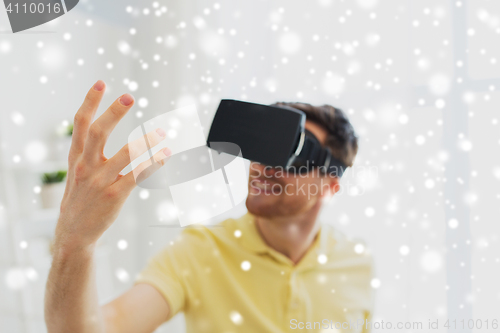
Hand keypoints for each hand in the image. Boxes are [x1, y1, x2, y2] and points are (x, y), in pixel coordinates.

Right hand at [54, 80, 170, 251]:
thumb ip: (87, 151)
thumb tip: (100, 128)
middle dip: (113, 112)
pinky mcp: (115, 194)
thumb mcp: (76, 172)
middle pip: (98, 132)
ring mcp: (100, 180)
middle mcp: (86, 165)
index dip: (90, 102)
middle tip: (129, 96)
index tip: (102, 83)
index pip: (80, 124)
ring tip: (161, 132)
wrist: (74, 232)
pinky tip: (165, 156)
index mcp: (76, 157)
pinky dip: (153, 163)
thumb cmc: (79, 198)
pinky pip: (137, 174)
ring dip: (145, 141)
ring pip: (125, 154)